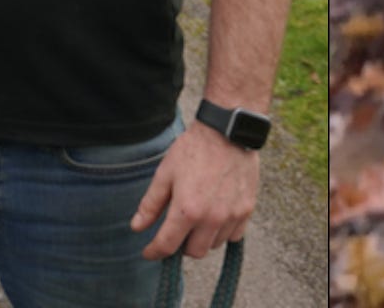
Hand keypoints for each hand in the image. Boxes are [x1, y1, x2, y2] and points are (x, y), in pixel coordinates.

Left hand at [131, 124, 258, 259]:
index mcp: (187, 210)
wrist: (227, 130)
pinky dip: (223, 231)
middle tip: (177, 230)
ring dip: (203, 238)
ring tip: (198, 219)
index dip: (154, 252)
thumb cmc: (193, 149)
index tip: (149, 251)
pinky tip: (216, 216)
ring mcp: (232, 215)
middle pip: (193, 252)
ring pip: (214, 245)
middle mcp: (211, 218)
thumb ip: (151, 204)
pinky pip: (234, 235)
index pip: (167, 246)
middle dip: (181, 245)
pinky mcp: (247, 209)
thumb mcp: (165, 173)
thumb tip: (137, 227)